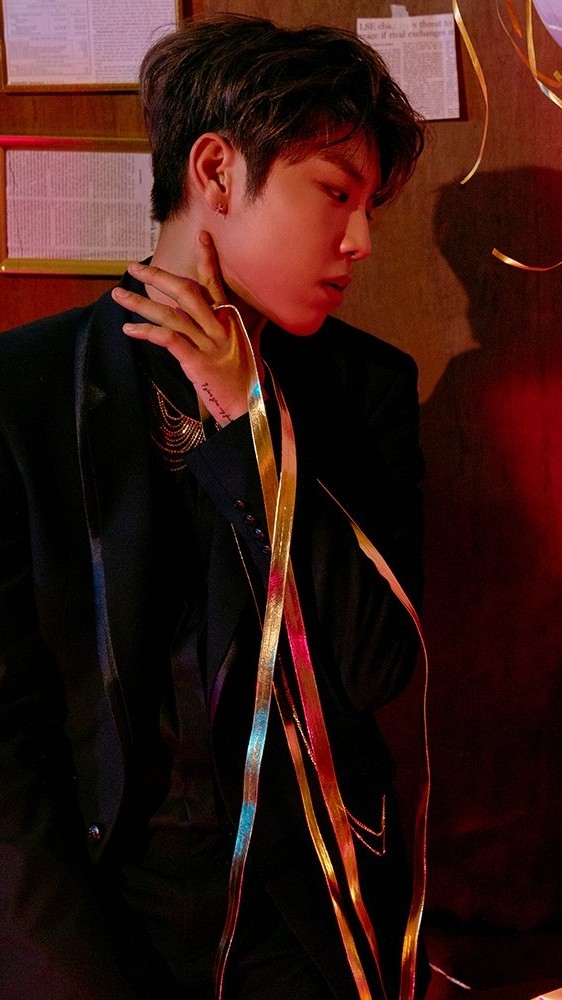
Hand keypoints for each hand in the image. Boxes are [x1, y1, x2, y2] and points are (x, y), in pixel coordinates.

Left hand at [111, 232, 249, 426]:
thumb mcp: (249, 348)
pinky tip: (129, 329)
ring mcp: (208, 345)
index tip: (201, 236)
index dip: (208, 259)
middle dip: (158, 276)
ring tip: (118, 296)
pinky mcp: (197, 363)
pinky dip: (147, 332)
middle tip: (134, 267)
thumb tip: (255, 314)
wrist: (252, 410)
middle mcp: (220, 328)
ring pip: (170, 315)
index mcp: (231, 321)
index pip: (216, 283)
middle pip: (186, 292)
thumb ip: (248, 327)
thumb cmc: (248, 380)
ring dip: (141, 304)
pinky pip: (169, 340)